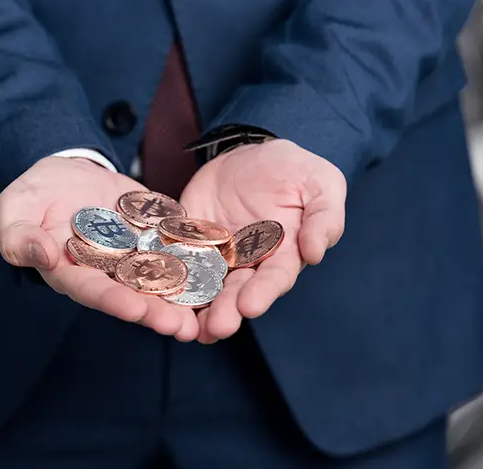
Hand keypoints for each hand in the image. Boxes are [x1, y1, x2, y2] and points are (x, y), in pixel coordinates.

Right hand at [0, 156, 199, 340]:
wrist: (68, 170)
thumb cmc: (35, 192)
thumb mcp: (16, 207)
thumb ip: (20, 235)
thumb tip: (41, 255)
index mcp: (70, 273)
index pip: (90, 291)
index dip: (112, 301)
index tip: (134, 310)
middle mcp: (105, 272)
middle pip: (131, 295)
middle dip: (156, 311)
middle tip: (181, 327)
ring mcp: (133, 257)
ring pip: (159, 281)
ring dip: (182, 298)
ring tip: (208, 314)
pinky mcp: (154, 238)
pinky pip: (176, 250)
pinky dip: (196, 260)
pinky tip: (221, 269)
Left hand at [179, 139, 345, 343]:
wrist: (250, 153)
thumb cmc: (294, 170)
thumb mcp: (321, 183)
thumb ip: (324, 217)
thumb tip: (315, 253)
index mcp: (283, 254)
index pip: (275, 278)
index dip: (263, 293)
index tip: (250, 306)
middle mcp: (249, 263)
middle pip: (237, 291)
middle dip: (227, 310)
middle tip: (217, 327)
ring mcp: (217, 255)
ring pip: (206, 287)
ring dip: (198, 308)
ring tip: (189, 328)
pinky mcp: (189, 242)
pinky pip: (177, 261)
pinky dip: (168, 280)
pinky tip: (158, 297)